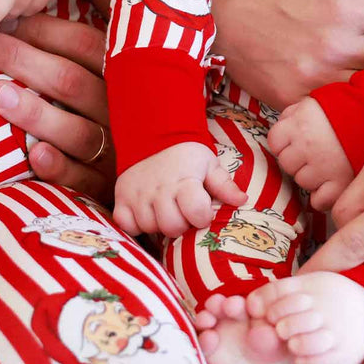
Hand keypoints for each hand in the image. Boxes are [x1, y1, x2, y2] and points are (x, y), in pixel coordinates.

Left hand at [0, 14, 113, 203]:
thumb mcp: (131, 52)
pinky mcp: (109, 185)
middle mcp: (124, 109)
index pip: (83, 44)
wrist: (165, 167)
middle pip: (70, 82)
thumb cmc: (132, 98)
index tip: (1, 20)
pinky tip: (37, 155)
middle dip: (22, 60)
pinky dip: (61, 167)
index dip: (43, 30)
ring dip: (36, 113)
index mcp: (125, 73)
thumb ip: (109, 5)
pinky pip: (84, 179)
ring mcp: (118, 150)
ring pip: (77, 132)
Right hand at [113, 142, 244, 236]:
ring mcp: (138, 195)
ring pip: (150, 228)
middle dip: (181, 224)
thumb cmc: (185, 155)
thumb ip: (224, 185)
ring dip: (159, 223)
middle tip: (182, 211)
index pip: (197, 214)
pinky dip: (136, 224)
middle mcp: (160, 190)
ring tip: (164, 209)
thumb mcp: (209, 164)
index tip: (202, 210)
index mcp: (185, 181)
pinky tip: (146, 212)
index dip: (202, 216)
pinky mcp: (121, 198)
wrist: (151, 135)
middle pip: (172, 227)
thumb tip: (242, 200)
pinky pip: (127, 225)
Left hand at [267, 97, 351, 209]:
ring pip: (302, 182)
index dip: (285, 143)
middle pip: (287, 164)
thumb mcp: (314, 102)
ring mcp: (323, 167)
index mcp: (299, 123)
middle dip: (298, 160)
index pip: (274, 142)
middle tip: (316, 153)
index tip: (297, 141)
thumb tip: (281, 126)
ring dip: (312, 177)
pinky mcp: (341, 183)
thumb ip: (293, 114)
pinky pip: (319, 201)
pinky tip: (333, 183)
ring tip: (329, 164)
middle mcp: (307, 146)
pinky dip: (324, 196)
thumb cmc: (347, 108)